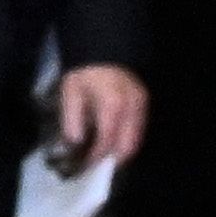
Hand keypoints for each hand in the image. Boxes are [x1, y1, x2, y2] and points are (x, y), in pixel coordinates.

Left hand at [52, 63, 148, 177]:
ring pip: (137, 140)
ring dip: (121, 153)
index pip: (106, 141)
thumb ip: (72, 120)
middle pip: (128, 146)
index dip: (95, 156)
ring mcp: (142, 105)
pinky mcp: (144, 103)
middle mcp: (132, 108)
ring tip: (102, 158)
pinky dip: (127, 140)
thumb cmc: (84, 73)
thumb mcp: (70, 94)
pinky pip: (140, 129)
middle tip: (95, 166)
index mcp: (112, 106)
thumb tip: (75, 143)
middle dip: (111, 160)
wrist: (105, 50)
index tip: (83, 166)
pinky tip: (113, 144)